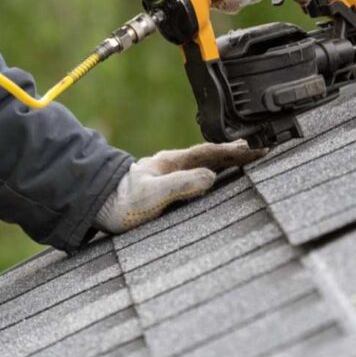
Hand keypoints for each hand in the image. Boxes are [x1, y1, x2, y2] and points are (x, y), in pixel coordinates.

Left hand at [93, 141, 265, 233]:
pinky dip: (213, 172)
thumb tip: (210, 177)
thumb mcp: (152, 195)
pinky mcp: (165, 188)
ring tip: (245, 159)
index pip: (212, 153)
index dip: (236, 151)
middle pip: (211, 155)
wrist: (95, 207)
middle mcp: (173, 165)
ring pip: (205, 163)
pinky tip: (216, 178)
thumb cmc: (120, 203)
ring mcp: (169, 175)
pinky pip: (196, 175)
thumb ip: (181, 185)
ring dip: (226, 161)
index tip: (258, 149)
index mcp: (173, 162)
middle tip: (260, 149)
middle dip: (236, 152)